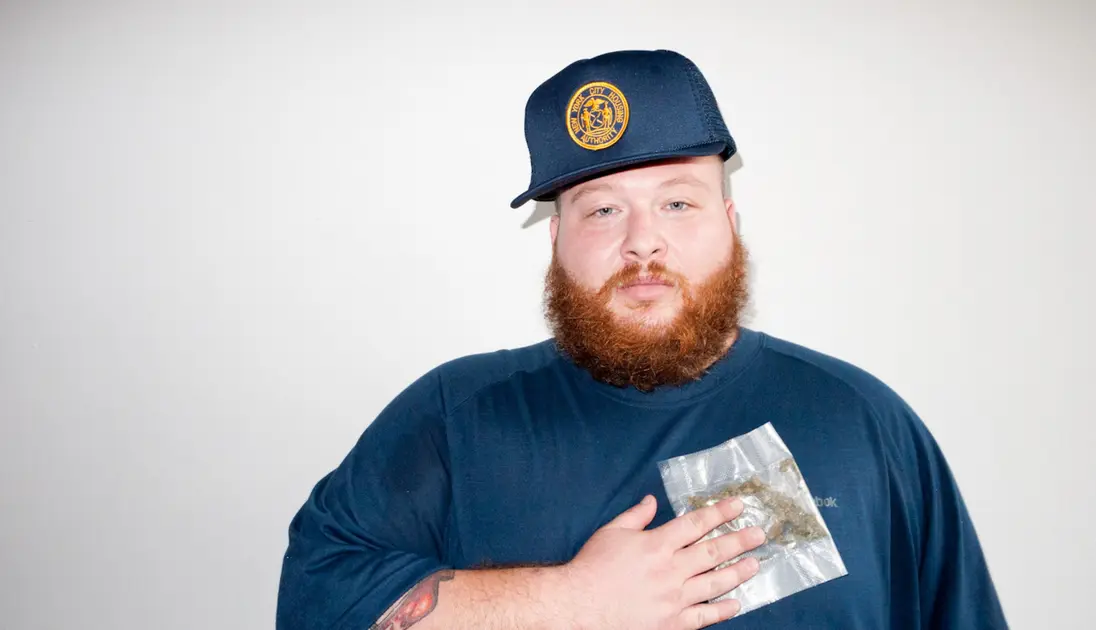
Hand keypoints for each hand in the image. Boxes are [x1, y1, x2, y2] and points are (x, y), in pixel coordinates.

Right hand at [562, 495, 763, 629]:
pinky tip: (736, 603)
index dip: (719, 513)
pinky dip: (722, 610)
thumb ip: (635, 516)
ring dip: (738, 572)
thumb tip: (652, 501)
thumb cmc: (592, 567)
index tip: (738, 506)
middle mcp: (670, 569)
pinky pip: (704, 616)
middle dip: (739, 540)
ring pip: (715, 583)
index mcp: (656, 544)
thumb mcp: (611, 532)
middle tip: (759, 534)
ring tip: (755, 564)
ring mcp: (673, 598)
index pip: (696, 524)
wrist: (580, 606)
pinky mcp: (672, 622)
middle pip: (713, 552)